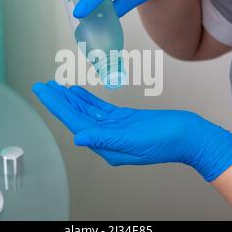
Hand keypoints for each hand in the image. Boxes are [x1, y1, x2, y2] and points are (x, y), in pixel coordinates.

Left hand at [32, 81, 231, 181]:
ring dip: (71, 99)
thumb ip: (105, 138)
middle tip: (42, 85)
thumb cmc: (166, 139)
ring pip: (87, 112)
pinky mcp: (124, 120)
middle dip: (58, 101)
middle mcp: (107, 139)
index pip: (76, 123)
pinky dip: (88, 100)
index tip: (44, 91)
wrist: (189, 136)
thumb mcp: (134, 140)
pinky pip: (100, 109)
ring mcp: (115, 129)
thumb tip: (78, 137)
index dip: (58, 106)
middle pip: (77, 117)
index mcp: (107, 146)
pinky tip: (78, 92)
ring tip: (55, 86)